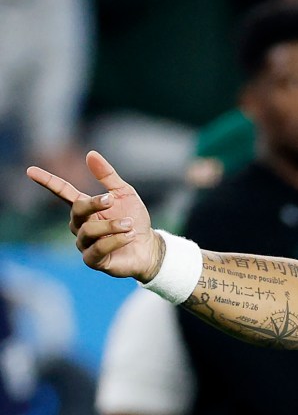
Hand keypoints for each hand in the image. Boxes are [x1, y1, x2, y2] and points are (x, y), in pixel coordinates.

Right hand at [26, 151, 162, 281]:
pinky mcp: (93, 260)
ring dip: (111, 225)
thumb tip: (90, 154)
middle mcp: (80, 225)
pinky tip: (130, 235)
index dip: (48, 182)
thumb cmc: (135, 220)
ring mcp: (85, 244)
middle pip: (77, 210)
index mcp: (86, 208)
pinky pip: (98, 249)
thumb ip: (107, 176)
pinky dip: (115, 240)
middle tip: (111, 200)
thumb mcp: (125, 194)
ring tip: (129, 224)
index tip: (30, 170)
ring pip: (88, 231)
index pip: (63, 192)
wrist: (149, 247)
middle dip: (93, 203)